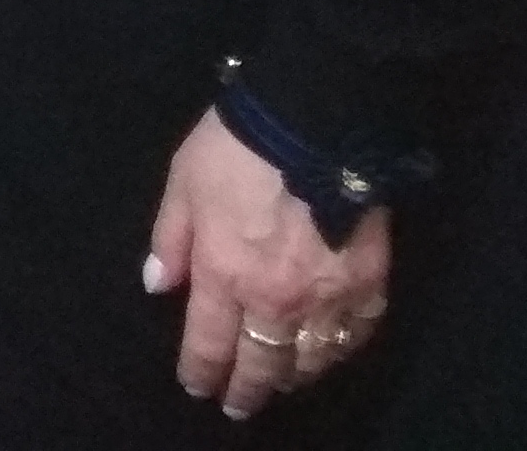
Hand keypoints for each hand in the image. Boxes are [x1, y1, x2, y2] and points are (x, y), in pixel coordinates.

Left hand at [147, 108, 393, 419]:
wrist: (314, 121)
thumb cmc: (236, 148)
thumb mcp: (183, 184)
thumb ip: (171, 240)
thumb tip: (158, 286)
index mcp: (225, 274)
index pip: (209, 344)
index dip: (201, 372)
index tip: (197, 387)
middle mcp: (276, 299)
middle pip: (262, 363)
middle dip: (247, 390)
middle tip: (239, 405)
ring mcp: (327, 297)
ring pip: (310, 359)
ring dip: (292, 376)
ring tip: (280, 382)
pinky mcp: (369, 283)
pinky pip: (355, 336)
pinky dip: (338, 352)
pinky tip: (328, 353)